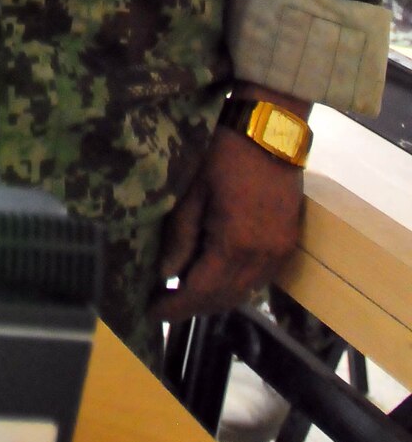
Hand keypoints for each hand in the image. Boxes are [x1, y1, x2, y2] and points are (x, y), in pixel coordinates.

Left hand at [153, 124, 303, 325]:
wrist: (271, 130)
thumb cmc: (224, 153)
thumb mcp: (193, 190)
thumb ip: (180, 236)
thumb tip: (167, 273)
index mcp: (235, 244)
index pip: (201, 291)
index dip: (175, 306)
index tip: (152, 311)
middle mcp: (261, 257)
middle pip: (224, 298)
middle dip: (193, 306)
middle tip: (164, 304)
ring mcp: (279, 252)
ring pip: (244, 292)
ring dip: (215, 298)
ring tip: (186, 292)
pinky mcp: (288, 243)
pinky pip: (260, 279)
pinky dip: (236, 285)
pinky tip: (217, 276)